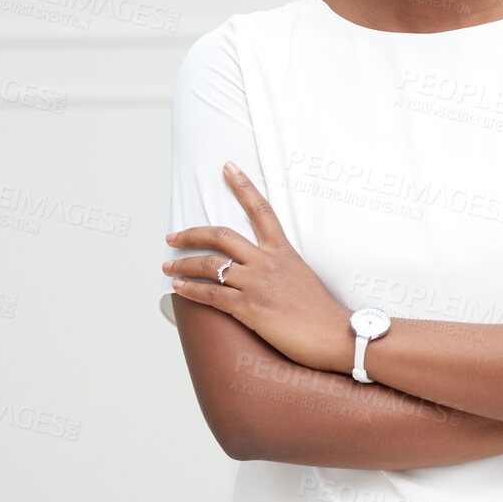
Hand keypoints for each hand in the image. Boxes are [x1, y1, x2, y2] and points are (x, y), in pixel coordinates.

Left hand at [163, 161, 354, 374]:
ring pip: (210, 265)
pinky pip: (211, 295)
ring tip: (167, 266)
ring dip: (183, 264)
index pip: (261, 210)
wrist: (335, 334)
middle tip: (171, 236)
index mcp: (282, 250)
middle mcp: (267, 261)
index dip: (243, 186)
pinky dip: (190, 290)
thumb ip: (279, 267)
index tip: (227, 167)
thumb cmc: (320, 311)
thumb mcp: (301, 276)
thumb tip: (263, 269)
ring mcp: (257, 284)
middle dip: (191, 233)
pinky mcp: (250, 308)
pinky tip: (177, 288)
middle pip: (222, 236)